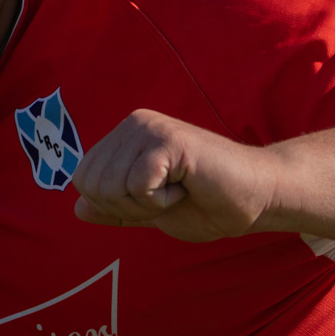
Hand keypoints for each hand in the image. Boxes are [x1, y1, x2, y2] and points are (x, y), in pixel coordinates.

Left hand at [73, 109, 280, 241]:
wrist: (256, 198)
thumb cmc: (208, 203)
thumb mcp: (151, 211)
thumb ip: (116, 208)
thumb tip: (77, 208)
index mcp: (125, 136)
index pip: (84, 180)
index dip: (114, 205)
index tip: (154, 197)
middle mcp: (133, 124)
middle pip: (92, 185)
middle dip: (128, 206)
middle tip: (168, 195)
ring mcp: (150, 128)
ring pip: (112, 187)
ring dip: (147, 204)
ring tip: (179, 189)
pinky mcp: (168, 140)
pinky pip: (138, 185)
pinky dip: (160, 200)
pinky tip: (187, 186)